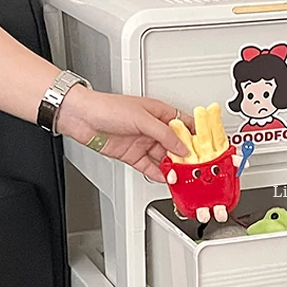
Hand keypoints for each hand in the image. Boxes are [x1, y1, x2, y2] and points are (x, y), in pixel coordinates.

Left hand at [57, 87, 193, 181]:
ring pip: (164, 157)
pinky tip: (167, 179)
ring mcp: (142, 142)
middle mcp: (152, 128)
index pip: (184, 125)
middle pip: (176, 144)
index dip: (195, 136)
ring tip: (182, 176)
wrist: (81, 117)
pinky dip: (159, 174)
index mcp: (159, 113)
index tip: (205, 147)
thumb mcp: (143, 118)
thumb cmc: (107, 107)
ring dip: (173, 167)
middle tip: (195, 167)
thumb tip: (182, 147)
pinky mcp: (132, 155)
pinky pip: (150, 167)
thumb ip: (165, 135)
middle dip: (186, 156)